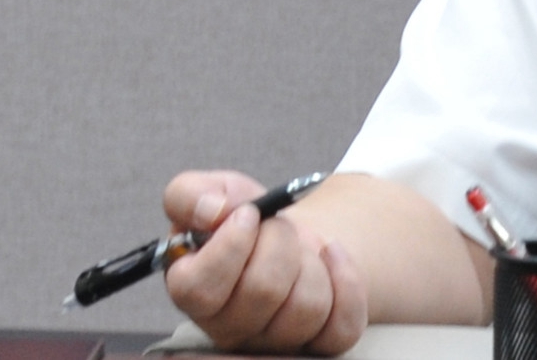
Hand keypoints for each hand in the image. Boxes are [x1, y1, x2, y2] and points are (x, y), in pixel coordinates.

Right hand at [160, 170, 368, 354]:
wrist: (286, 234)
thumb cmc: (243, 217)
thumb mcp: (213, 193)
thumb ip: (189, 195)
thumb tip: (212, 211)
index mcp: (191, 292)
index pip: (199, 289)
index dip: (230, 246)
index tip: (249, 214)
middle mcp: (227, 327)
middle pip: (262, 291)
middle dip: (279, 240)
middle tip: (277, 225)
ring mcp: (273, 342)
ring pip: (306, 308)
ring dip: (311, 261)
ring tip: (299, 247)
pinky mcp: (317, 343)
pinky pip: (342, 329)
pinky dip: (347, 282)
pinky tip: (332, 255)